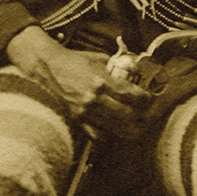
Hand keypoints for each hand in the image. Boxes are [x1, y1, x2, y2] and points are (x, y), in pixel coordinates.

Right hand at [6, 26, 150, 137]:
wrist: (48, 68)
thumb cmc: (73, 61)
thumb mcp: (98, 58)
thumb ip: (116, 67)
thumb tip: (134, 72)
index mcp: (101, 80)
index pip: (132, 95)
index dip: (145, 99)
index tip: (149, 99)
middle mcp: (94, 98)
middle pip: (128, 115)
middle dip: (142, 116)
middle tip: (147, 114)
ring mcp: (85, 112)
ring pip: (116, 129)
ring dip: (130, 129)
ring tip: (137, 127)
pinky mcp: (77, 120)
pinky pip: (97, 136)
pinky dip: (109, 136)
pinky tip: (114, 131)